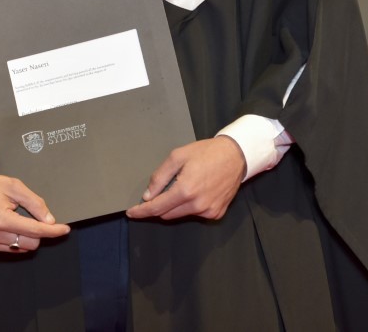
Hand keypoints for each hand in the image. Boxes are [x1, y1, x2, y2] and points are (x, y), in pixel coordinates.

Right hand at [0, 166, 69, 253]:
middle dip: (37, 232)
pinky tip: (7, 225)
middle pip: (31, 243)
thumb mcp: (14, 186)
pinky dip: (14, 239)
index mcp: (2, 219)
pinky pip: (10, 249)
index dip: (52, 230)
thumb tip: (49, 220)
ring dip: (25, 236)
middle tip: (32, 217)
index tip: (64, 229)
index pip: (35, 231)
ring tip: (15, 218)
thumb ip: (34, 203)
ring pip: (21, 248)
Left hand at [125, 137, 245, 221]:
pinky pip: (194, 214)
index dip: (142, 211)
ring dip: (173, 206)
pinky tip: (195, 191)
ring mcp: (208, 211)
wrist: (235, 156)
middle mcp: (197, 205)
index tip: (131, 213)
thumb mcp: (177, 157)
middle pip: (167, 214)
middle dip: (157, 206)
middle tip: (156, 193)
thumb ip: (160, 177)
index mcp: (185, 190)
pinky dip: (188, 206)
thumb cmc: (205, 153)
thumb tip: (148, 196)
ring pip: (180, 215)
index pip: (157, 207)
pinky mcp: (216, 213)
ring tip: (182, 185)